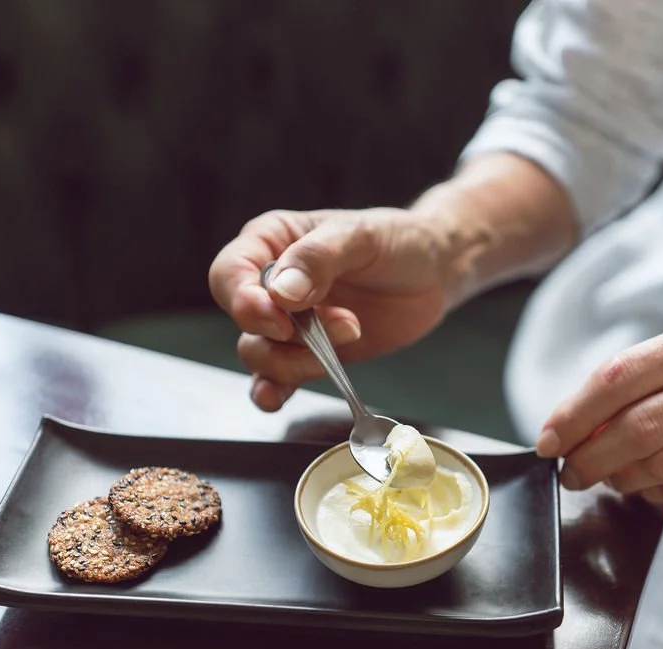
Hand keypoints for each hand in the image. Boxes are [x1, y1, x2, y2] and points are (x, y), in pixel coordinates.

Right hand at [209, 208, 453, 410]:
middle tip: (337, 326)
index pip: (229, 274)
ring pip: (259, 355)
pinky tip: (276, 398)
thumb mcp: (361, 237)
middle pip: (243, 322)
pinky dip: (273, 391)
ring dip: (296, 361)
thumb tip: (281, 293)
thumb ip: (318, 259)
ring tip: (350, 335)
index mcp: (272, 241)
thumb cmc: (397, 241)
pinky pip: (276, 380)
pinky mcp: (309, 354)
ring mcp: (289, 322)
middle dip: (282, 336)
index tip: (282, 319)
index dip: (245, 302)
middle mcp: (271, 284)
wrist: (434, 274)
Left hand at [536, 316, 662, 505]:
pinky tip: (653, 486)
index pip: (619, 376)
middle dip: (589, 456)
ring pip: (660, 464)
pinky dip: (658, 494)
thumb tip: (575, 428)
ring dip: (622, 478)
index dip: (574, 413)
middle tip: (570, 471)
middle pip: (635, 426)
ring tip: (611, 477)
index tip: (548, 439)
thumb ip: (643, 384)